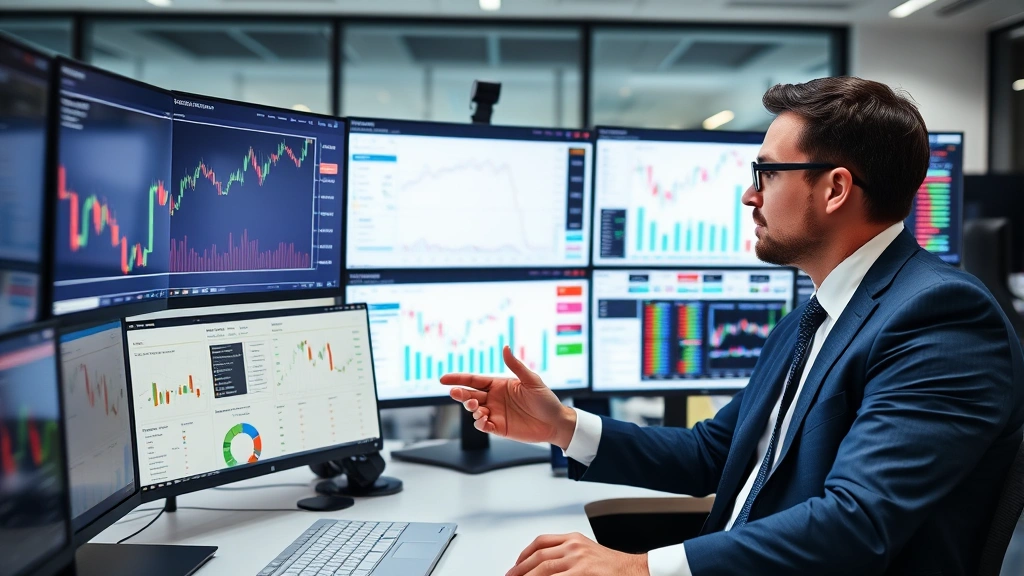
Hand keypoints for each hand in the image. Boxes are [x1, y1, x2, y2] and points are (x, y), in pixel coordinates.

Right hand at [440, 345, 575, 449]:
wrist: (555, 422)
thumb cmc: (545, 399)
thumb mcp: (531, 380)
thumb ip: (516, 366)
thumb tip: (505, 347)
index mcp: (499, 385)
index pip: (474, 380)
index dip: (458, 379)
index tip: (443, 379)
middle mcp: (494, 398)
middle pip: (470, 395)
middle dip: (460, 394)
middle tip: (454, 393)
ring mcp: (495, 413)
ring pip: (474, 410)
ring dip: (471, 408)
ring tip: (477, 407)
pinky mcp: (499, 428)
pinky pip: (483, 426)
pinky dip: (479, 423)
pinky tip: (482, 421)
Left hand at [507, 533, 648, 575]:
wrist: (636, 571)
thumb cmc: (613, 567)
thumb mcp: (587, 554)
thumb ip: (567, 557)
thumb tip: (543, 569)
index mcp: (574, 539)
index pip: (541, 542)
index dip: (524, 554)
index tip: (516, 565)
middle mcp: (574, 546)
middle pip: (538, 557)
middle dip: (520, 569)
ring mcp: (578, 560)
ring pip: (543, 569)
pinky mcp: (583, 573)